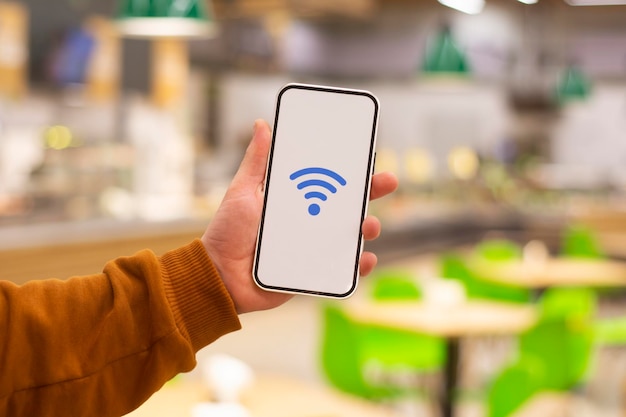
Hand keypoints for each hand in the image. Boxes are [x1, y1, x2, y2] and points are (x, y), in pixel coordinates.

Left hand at [202, 119, 397, 313]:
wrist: (218, 276)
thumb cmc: (227, 232)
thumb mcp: (242, 191)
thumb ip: (256, 161)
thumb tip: (262, 124)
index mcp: (294, 201)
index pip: (329, 182)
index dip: (350, 171)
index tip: (368, 157)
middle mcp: (308, 223)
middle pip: (347, 206)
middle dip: (371, 193)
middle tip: (387, 182)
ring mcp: (313, 248)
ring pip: (349, 236)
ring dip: (366, 228)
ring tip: (367, 225)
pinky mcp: (313, 273)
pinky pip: (342, 270)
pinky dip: (358, 266)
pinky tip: (363, 259)